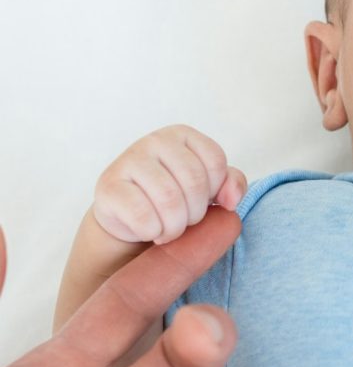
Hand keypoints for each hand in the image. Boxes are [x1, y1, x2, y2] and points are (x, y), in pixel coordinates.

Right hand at [94, 124, 245, 244]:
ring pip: (170, 200)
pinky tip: (150, 231)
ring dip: (175, 227)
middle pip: (194, 182)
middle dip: (195, 212)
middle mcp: (155, 140)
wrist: (130, 217)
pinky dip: (153, 232)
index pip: (216, 162)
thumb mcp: (209, 186)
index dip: (214, 191)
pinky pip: (143, 216)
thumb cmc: (176, 197)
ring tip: (168, 230)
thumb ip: (231, 184)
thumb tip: (230, 200)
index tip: (202, 200)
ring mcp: (128, 160)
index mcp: (182, 135)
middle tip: (184, 221)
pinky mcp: (108, 186)